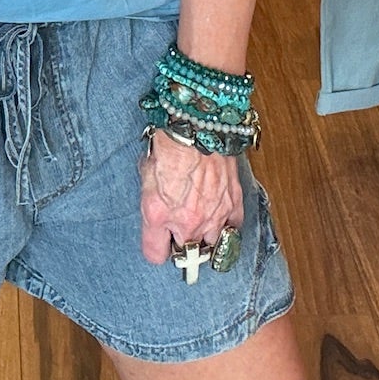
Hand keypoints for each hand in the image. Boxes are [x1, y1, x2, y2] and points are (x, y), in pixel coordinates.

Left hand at [139, 131, 244, 265]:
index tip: (158, 242)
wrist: (196, 124)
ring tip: (199, 226)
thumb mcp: (145, 174)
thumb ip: (150, 201)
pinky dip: (227, 226)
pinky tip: (219, 218)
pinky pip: (233, 228)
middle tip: (178, 230)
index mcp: (158, 215)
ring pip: (211, 246)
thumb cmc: (168, 144)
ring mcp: (213, 215)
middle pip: (186, 254)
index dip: (155, 248)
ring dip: (204, 238)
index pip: (155, 255)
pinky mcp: (232, 202)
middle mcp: (187, 222)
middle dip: (181, 243)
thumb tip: (156, 210)